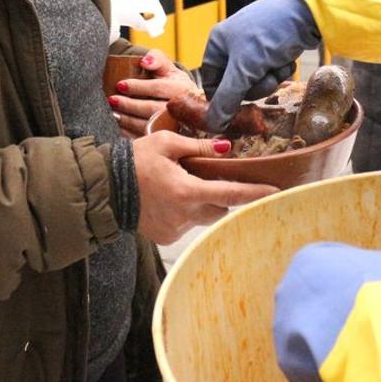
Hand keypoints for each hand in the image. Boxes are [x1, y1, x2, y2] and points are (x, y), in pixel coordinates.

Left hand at [110, 51, 195, 136]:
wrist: (185, 104)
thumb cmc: (172, 83)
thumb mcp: (168, 68)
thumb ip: (157, 59)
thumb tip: (144, 61)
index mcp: (182, 89)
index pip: (158, 88)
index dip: (138, 87)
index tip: (120, 85)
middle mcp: (180, 109)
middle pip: (153, 109)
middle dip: (130, 105)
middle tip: (112, 100)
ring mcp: (174, 126)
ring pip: (149, 126)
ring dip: (128, 120)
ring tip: (112, 113)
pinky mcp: (165, 137)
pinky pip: (146, 137)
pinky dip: (130, 133)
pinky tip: (119, 126)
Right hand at [133, 130, 275, 243]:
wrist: (105, 189)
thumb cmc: (134, 162)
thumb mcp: (165, 143)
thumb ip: (198, 147)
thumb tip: (226, 148)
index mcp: (187, 191)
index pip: (230, 193)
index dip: (255, 193)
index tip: (275, 191)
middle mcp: (185, 215)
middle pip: (220, 208)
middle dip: (221, 196)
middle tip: (208, 178)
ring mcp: (176, 229)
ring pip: (204, 217)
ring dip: (201, 204)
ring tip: (182, 187)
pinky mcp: (167, 237)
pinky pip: (187, 225)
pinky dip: (185, 214)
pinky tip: (168, 201)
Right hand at [200, 0, 319, 131]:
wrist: (307, 12)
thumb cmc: (269, 34)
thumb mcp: (245, 69)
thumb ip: (228, 98)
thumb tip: (213, 123)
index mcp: (217, 44)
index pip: (211, 82)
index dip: (224, 98)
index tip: (238, 107)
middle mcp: (232, 44)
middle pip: (236, 85)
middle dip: (255, 85)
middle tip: (266, 78)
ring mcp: (253, 46)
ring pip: (256, 80)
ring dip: (270, 78)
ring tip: (278, 65)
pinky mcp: (273, 48)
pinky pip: (271, 71)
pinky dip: (280, 69)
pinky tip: (288, 59)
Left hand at [273, 242, 380, 381]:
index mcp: (314, 257)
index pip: (328, 273)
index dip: (353, 295)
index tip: (370, 312)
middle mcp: (292, 286)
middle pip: (313, 307)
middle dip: (336, 322)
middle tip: (368, 340)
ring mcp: (287, 324)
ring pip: (308, 339)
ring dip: (331, 348)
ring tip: (362, 360)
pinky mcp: (291, 359)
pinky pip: (304, 368)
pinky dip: (323, 375)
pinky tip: (347, 378)